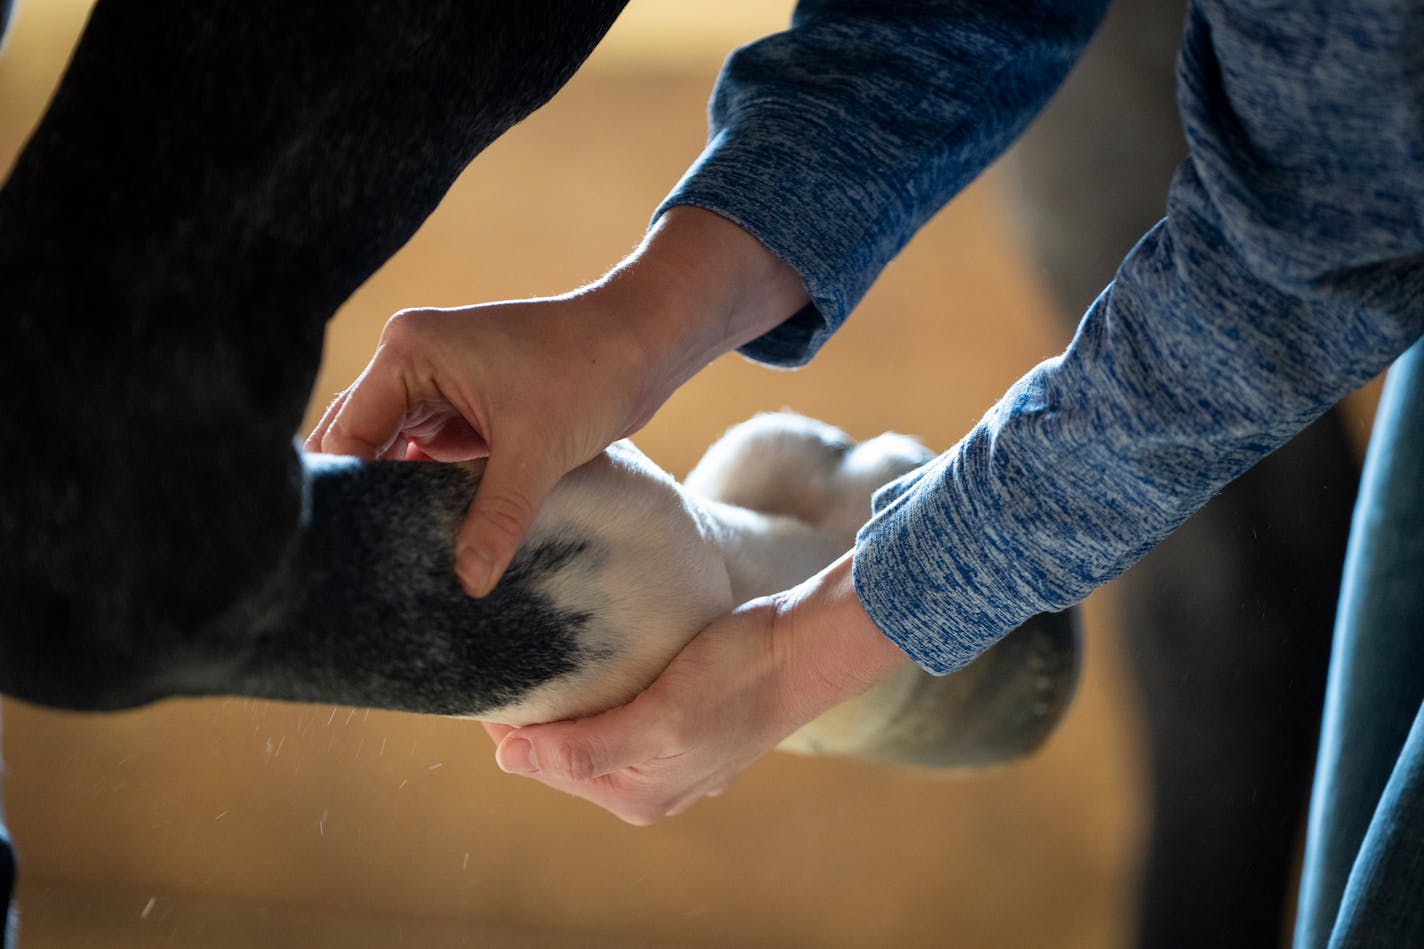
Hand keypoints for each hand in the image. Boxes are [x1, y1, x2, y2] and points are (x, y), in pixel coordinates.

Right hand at [306, 207, 808, 595]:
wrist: (643, 341)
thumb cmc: (590, 371)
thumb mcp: (538, 451)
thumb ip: (497, 517)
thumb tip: (467, 583)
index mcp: (409, 353)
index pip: (348, 435)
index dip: (340, 495)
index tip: (332, 555)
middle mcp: (410, 363)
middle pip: (362, 444)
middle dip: (361, 501)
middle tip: (349, 570)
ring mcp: (436, 385)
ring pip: (395, 456)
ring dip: (397, 502)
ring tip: (382, 564)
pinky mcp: (464, 407)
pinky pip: (430, 458)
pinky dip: (430, 493)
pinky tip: (427, 541)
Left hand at [485, 553, 912, 824]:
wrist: (806, 649)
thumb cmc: (737, 680)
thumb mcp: (658, 721)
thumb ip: (584, 752)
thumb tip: (508, 759)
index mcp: (637, 796)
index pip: (541, 762)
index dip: (509, 721)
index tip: (487, 675)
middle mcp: (650, 786)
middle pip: (563, 749)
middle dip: (536, 712)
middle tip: (510, 654)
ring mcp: (670, 755)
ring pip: (591, 728)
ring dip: (567, 698)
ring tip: (541, 650)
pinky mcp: (684, 720)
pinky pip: (621, 709)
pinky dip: (600, 688)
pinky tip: (591, 656)